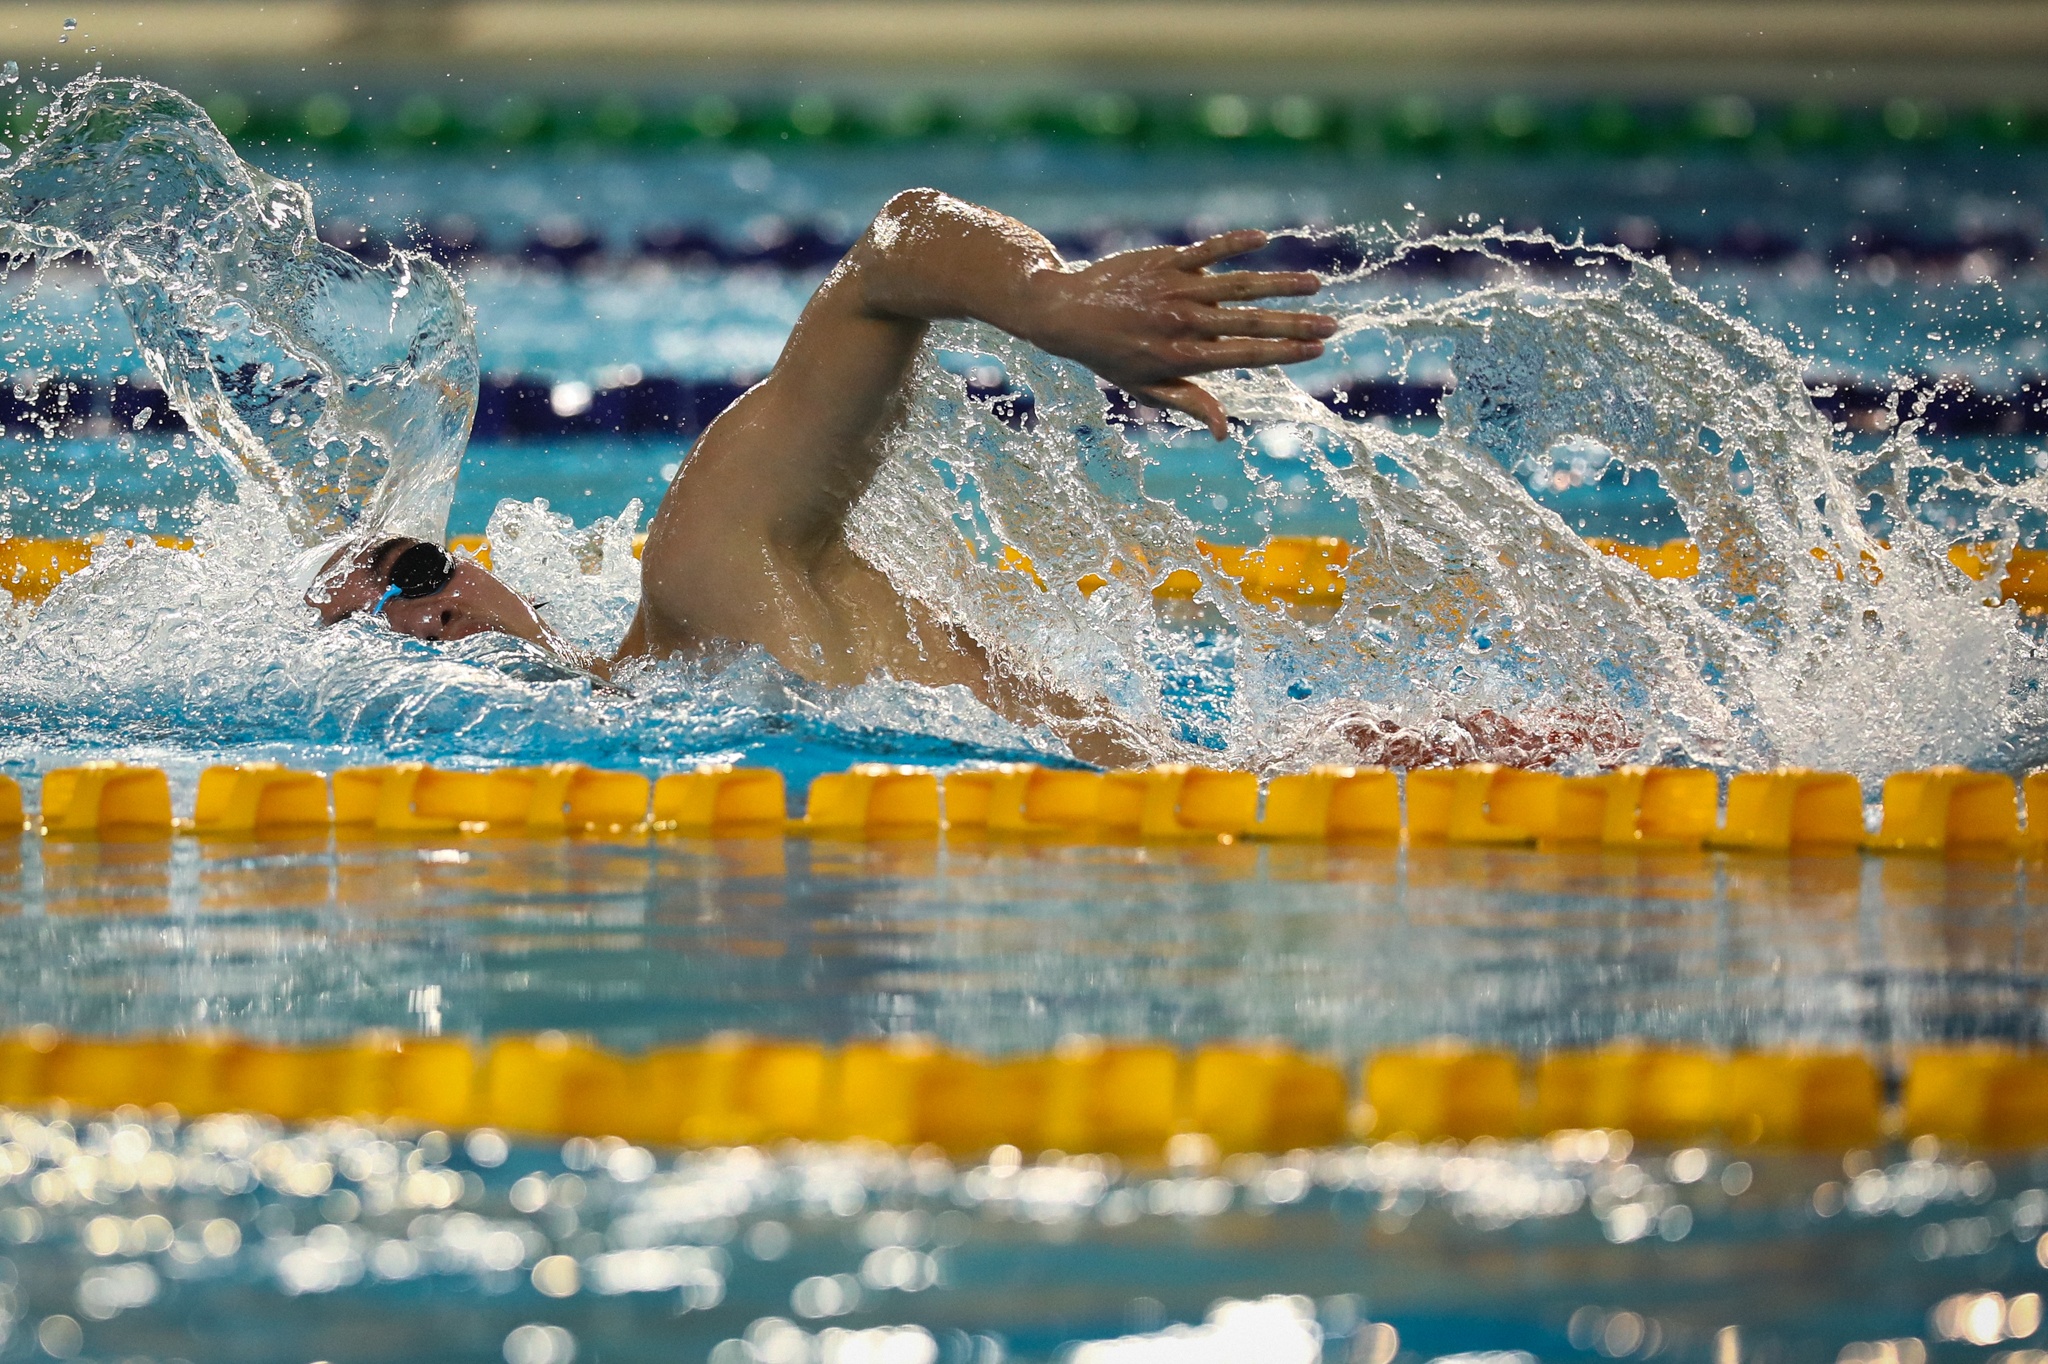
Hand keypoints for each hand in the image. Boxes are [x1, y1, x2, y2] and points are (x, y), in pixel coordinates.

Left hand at [1021, 230, 1333, 437]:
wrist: (1067, 313)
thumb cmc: (1111, 356)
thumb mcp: (1146, 388)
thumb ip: (1189, 403)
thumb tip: (1223, 433)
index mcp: (1182, 358)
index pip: (1245, 354)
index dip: (1284, 352)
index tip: (1317, 350)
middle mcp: (1183, 323)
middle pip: (1251, 322)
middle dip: (1296, 324)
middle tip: (1333, 324)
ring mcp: (1176, 289)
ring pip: (1238, 284)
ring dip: (1280, 284)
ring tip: (1315, 284)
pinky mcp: (1166, 261)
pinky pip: (1207, 250)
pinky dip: (1235, 243)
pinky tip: (1263, 239)